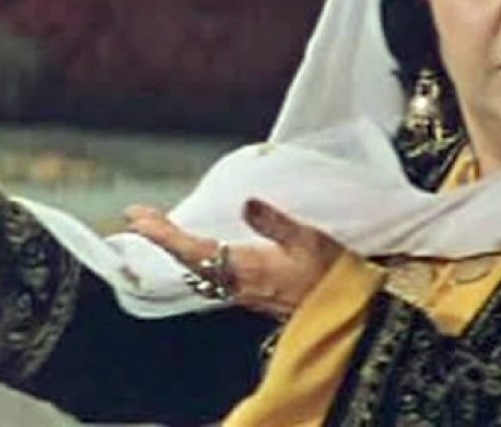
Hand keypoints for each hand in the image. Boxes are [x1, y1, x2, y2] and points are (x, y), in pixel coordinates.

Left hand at [126, 200, 341, 317]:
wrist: (345, 314)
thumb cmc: (330, 277)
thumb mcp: (308, 241)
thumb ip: (275, 223)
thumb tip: (247, 202)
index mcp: (248, 267)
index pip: (194, 249)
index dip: (163, 234)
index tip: (138, 218)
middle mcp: (239, 282)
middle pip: (189, 260)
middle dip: (163, 237)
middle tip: (140, 217)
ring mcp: (244, 291)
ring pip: (201, 268)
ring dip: (179, 247)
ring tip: (163, 229)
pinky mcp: (254, 293)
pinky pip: (216, 273)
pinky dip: (199, 256)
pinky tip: (202, 249)